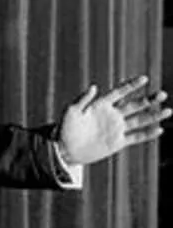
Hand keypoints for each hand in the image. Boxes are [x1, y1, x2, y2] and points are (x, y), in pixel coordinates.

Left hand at [56, 75, 171, 165]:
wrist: (65, 149)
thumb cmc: (66, 128)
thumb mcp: (72, 111)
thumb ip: (83, 99)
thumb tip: (94, 86)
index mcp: (101, 104)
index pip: (120, 92)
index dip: (131, 86)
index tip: (144, 79)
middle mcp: (112, 115)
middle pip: (134, 105)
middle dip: (148, 100)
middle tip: (162, 94)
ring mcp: (116, 128)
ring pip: (139, 120)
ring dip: (153, 116)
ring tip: (168, 110)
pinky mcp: (117, 142)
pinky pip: (136, 137)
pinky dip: (147, 134)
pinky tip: (159, 130)